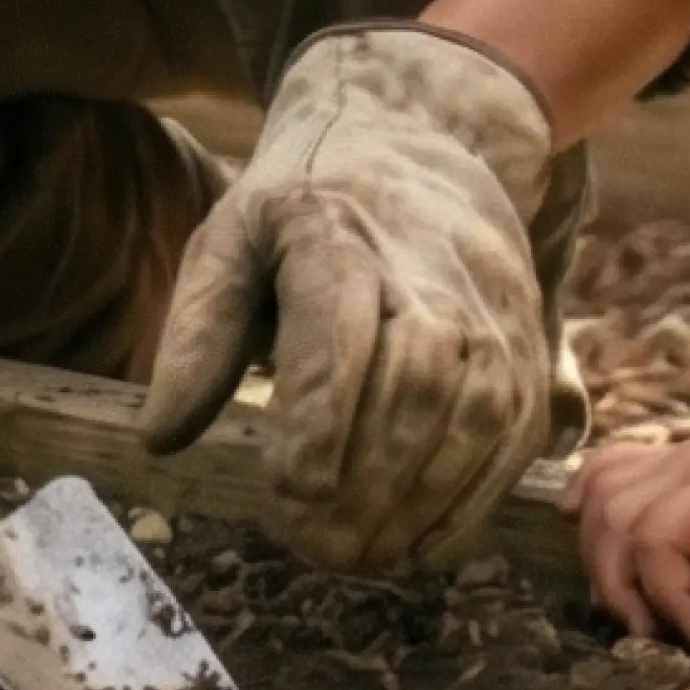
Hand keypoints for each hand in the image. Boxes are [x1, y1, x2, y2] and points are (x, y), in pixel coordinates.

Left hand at [140, 26, 555, 568]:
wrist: (421, 133)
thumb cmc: (305, 202)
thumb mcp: (230, 238)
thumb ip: (195, 334)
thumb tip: (161, 438)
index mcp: (339, 232)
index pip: (341, 328)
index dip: (322, 418)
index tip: (288, 487)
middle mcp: (432, 267)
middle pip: (418, 378)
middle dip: (369, 479)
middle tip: (314, 545)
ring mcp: (492, 306)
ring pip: (478, 412)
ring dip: (421, 502)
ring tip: (359, 556)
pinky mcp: (528, 345)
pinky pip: (513, 436)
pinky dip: (468, 503)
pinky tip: (414, 544)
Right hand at [576, 404, 689, 642]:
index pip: (659, 536)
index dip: (662, 593)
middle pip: (615, 520)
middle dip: (620, 587)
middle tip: (655, 636)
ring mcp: (680, 458)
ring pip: (601, 494)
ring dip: (598, 554)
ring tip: (631, 607)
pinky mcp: (678, 462)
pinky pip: (610, 466)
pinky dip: (585, 494)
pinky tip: (578, 522)